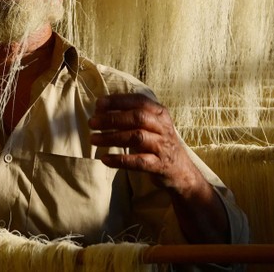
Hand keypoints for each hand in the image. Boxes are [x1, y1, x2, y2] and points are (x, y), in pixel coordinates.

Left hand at [88, 93, 205, 196]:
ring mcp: (162, 147)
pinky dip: (120, 160)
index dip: (118, 101)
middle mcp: (163, 127)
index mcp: (160, 113)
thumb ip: (131, 115)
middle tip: (92, 122)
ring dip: (112, 137)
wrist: (181, 172)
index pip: (139, 101)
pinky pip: (138, 161)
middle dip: (112, 118)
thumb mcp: (150, 125)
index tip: (98, 104)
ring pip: (136, 137)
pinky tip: (105, 159)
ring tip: (93, 139)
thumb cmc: (158, 143)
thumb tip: (100, 110)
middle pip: (137, 118)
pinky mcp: (160, 165)